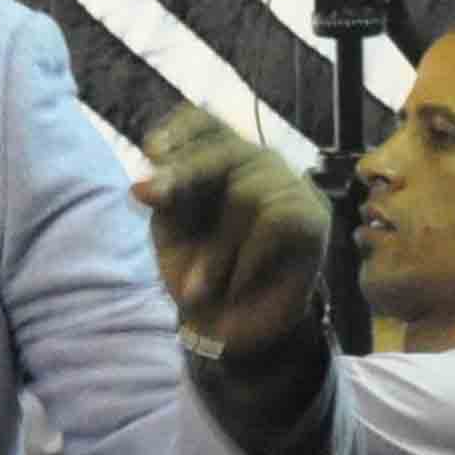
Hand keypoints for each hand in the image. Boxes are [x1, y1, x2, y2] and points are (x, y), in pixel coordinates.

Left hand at [134, 109, 325, 356]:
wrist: (234, 330)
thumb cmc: (201, 273)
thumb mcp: (174, 233)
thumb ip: (166, 202)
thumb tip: (142, 188)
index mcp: (219, 162)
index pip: (205, 123)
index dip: (180, 130)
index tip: (151, 151)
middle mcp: (258, 164)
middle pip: (224, 151)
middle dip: (183, 173)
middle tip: (149, 199)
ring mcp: (291, 187)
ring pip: (246, 193)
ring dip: (216, 250)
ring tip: (197, 291)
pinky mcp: (313, 217)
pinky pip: (274, 222)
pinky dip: (246, 259)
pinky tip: (235, 284)